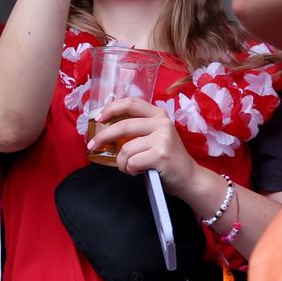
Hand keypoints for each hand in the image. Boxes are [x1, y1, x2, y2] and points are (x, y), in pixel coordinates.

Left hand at [88, 97, 203, 193]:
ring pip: (125, 149)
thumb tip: (103, 129)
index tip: (98, 118)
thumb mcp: (153, 136)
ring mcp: (163, 139)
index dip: (111, 109)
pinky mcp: (161, 155)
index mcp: (158, 115)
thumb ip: (135, 129)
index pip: (130, 103)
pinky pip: (132, 162)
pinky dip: (130, 170)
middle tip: (92, 146)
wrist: (188, 177)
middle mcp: (162, 123)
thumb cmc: (165, 158)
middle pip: (122, 126)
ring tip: (130, 167)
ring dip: (122, 162)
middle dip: (103, 137)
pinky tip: (138, 171)